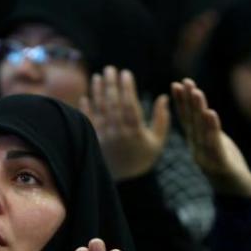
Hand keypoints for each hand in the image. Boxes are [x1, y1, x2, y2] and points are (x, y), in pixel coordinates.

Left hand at [79, 66, 169, 180]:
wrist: (123, 182)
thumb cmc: (142, 158)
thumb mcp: (157, 142)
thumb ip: (162, 119)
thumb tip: (164, 97)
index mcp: (135, 132)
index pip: (130, 105)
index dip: (127, 88)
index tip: (126, 73)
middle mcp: (119, 134)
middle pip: (113, 105)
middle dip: (111, 85)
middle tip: (111, 68)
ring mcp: (104, 137)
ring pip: (100, 111)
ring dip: (97, 92)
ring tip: (98, 76)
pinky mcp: (93, 140)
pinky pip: (89, 121)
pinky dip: (86, 108)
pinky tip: (86, 95)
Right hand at [171, 78, 250, 196]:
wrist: (237, 192)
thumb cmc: (226, 165)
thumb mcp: (216, 143)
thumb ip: (208, 129)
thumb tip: (203, 110)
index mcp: (195, 143)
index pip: (187, 119)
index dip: (182, 102)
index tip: (177, 84)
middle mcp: (197, 149)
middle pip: (191, 122)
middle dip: (188, 101)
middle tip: (186, 82)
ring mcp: (207, 158)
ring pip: (201, 131)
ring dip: (198, 110)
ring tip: (197, 92)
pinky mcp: (220, 165)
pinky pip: (215, 143)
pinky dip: (212, 127)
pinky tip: (210, 113)